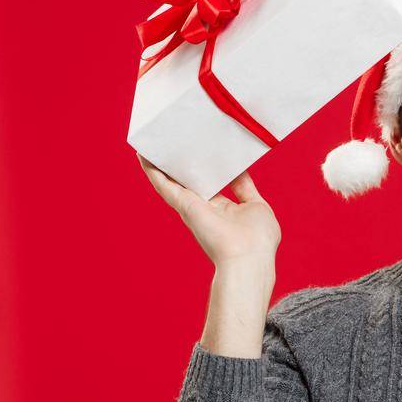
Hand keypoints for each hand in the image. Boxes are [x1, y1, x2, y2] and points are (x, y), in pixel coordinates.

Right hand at [139, 155, 279, 270]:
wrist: (247, 258)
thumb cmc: (258, 239)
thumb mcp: (257, 206)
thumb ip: (246, 189)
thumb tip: (239, 172)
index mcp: (224, 210)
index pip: (213, 185)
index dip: (208, 170)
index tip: (206, 152)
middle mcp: (204, 209)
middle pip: (189, 182)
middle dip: (181, 165)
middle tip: (174, 142)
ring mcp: (192, 207)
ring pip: (171, 182)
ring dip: (161, 164)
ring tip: (152, 144)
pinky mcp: (184, 205)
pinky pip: (163, 185)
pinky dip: (152, 170)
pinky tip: (143, 154)